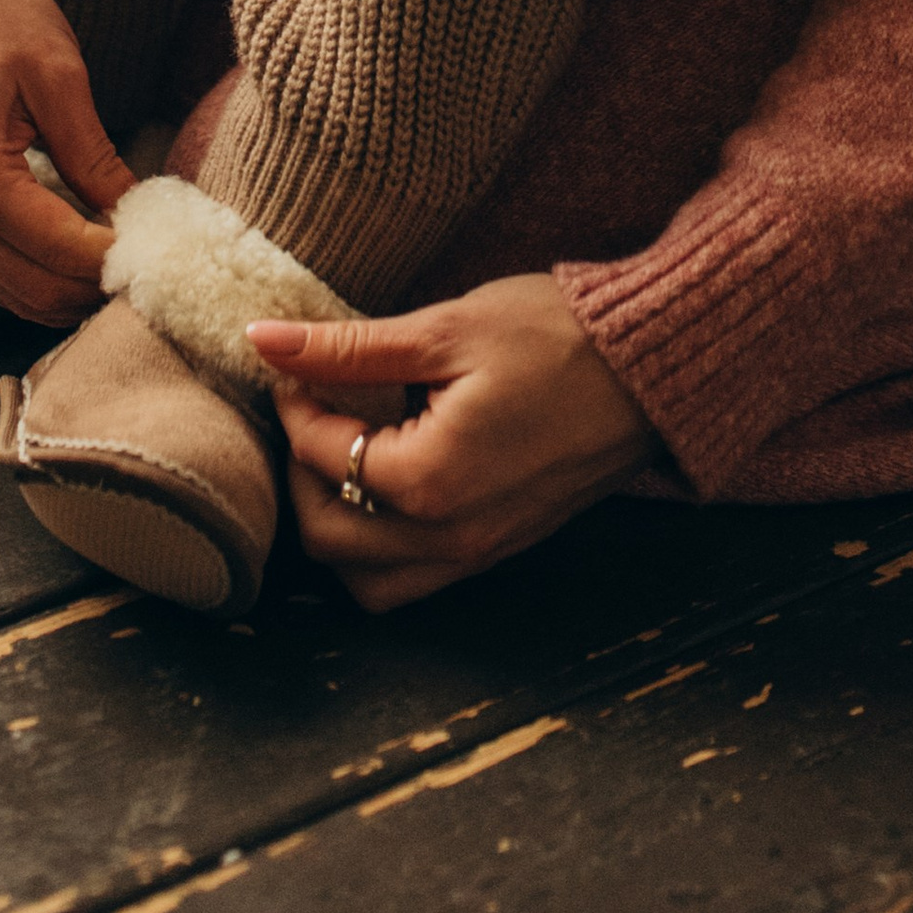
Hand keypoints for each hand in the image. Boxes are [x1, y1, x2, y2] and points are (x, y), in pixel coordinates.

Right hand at [0, 0, 134, 323]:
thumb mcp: (56, 73)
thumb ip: (93, 154)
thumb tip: (135, 215)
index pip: (60, 251)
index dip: (120, 258)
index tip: (167, 245)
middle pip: (37, 289)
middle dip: (100, 283)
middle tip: (155, 256)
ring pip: (14, 292)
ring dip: (72, 289)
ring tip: (126, 255)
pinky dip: (40, 277)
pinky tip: (82, 252)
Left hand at [251, 274, 660, 609]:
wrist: (650, 367)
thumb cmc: (555, 336)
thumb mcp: (445, 329)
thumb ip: (346, 348)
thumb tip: (262, 339)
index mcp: (430, 482)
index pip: (321, 457)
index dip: (295, 402)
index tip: (296, 361)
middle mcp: (450, 538)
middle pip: (328, 541)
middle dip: (301, 472)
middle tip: (310, 408)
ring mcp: (480, 553)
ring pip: (369, 583)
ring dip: (338, 527)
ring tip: (344, 453)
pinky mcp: (501, 549)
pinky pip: (416, 580)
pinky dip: (383, 548)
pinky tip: (391, 481)